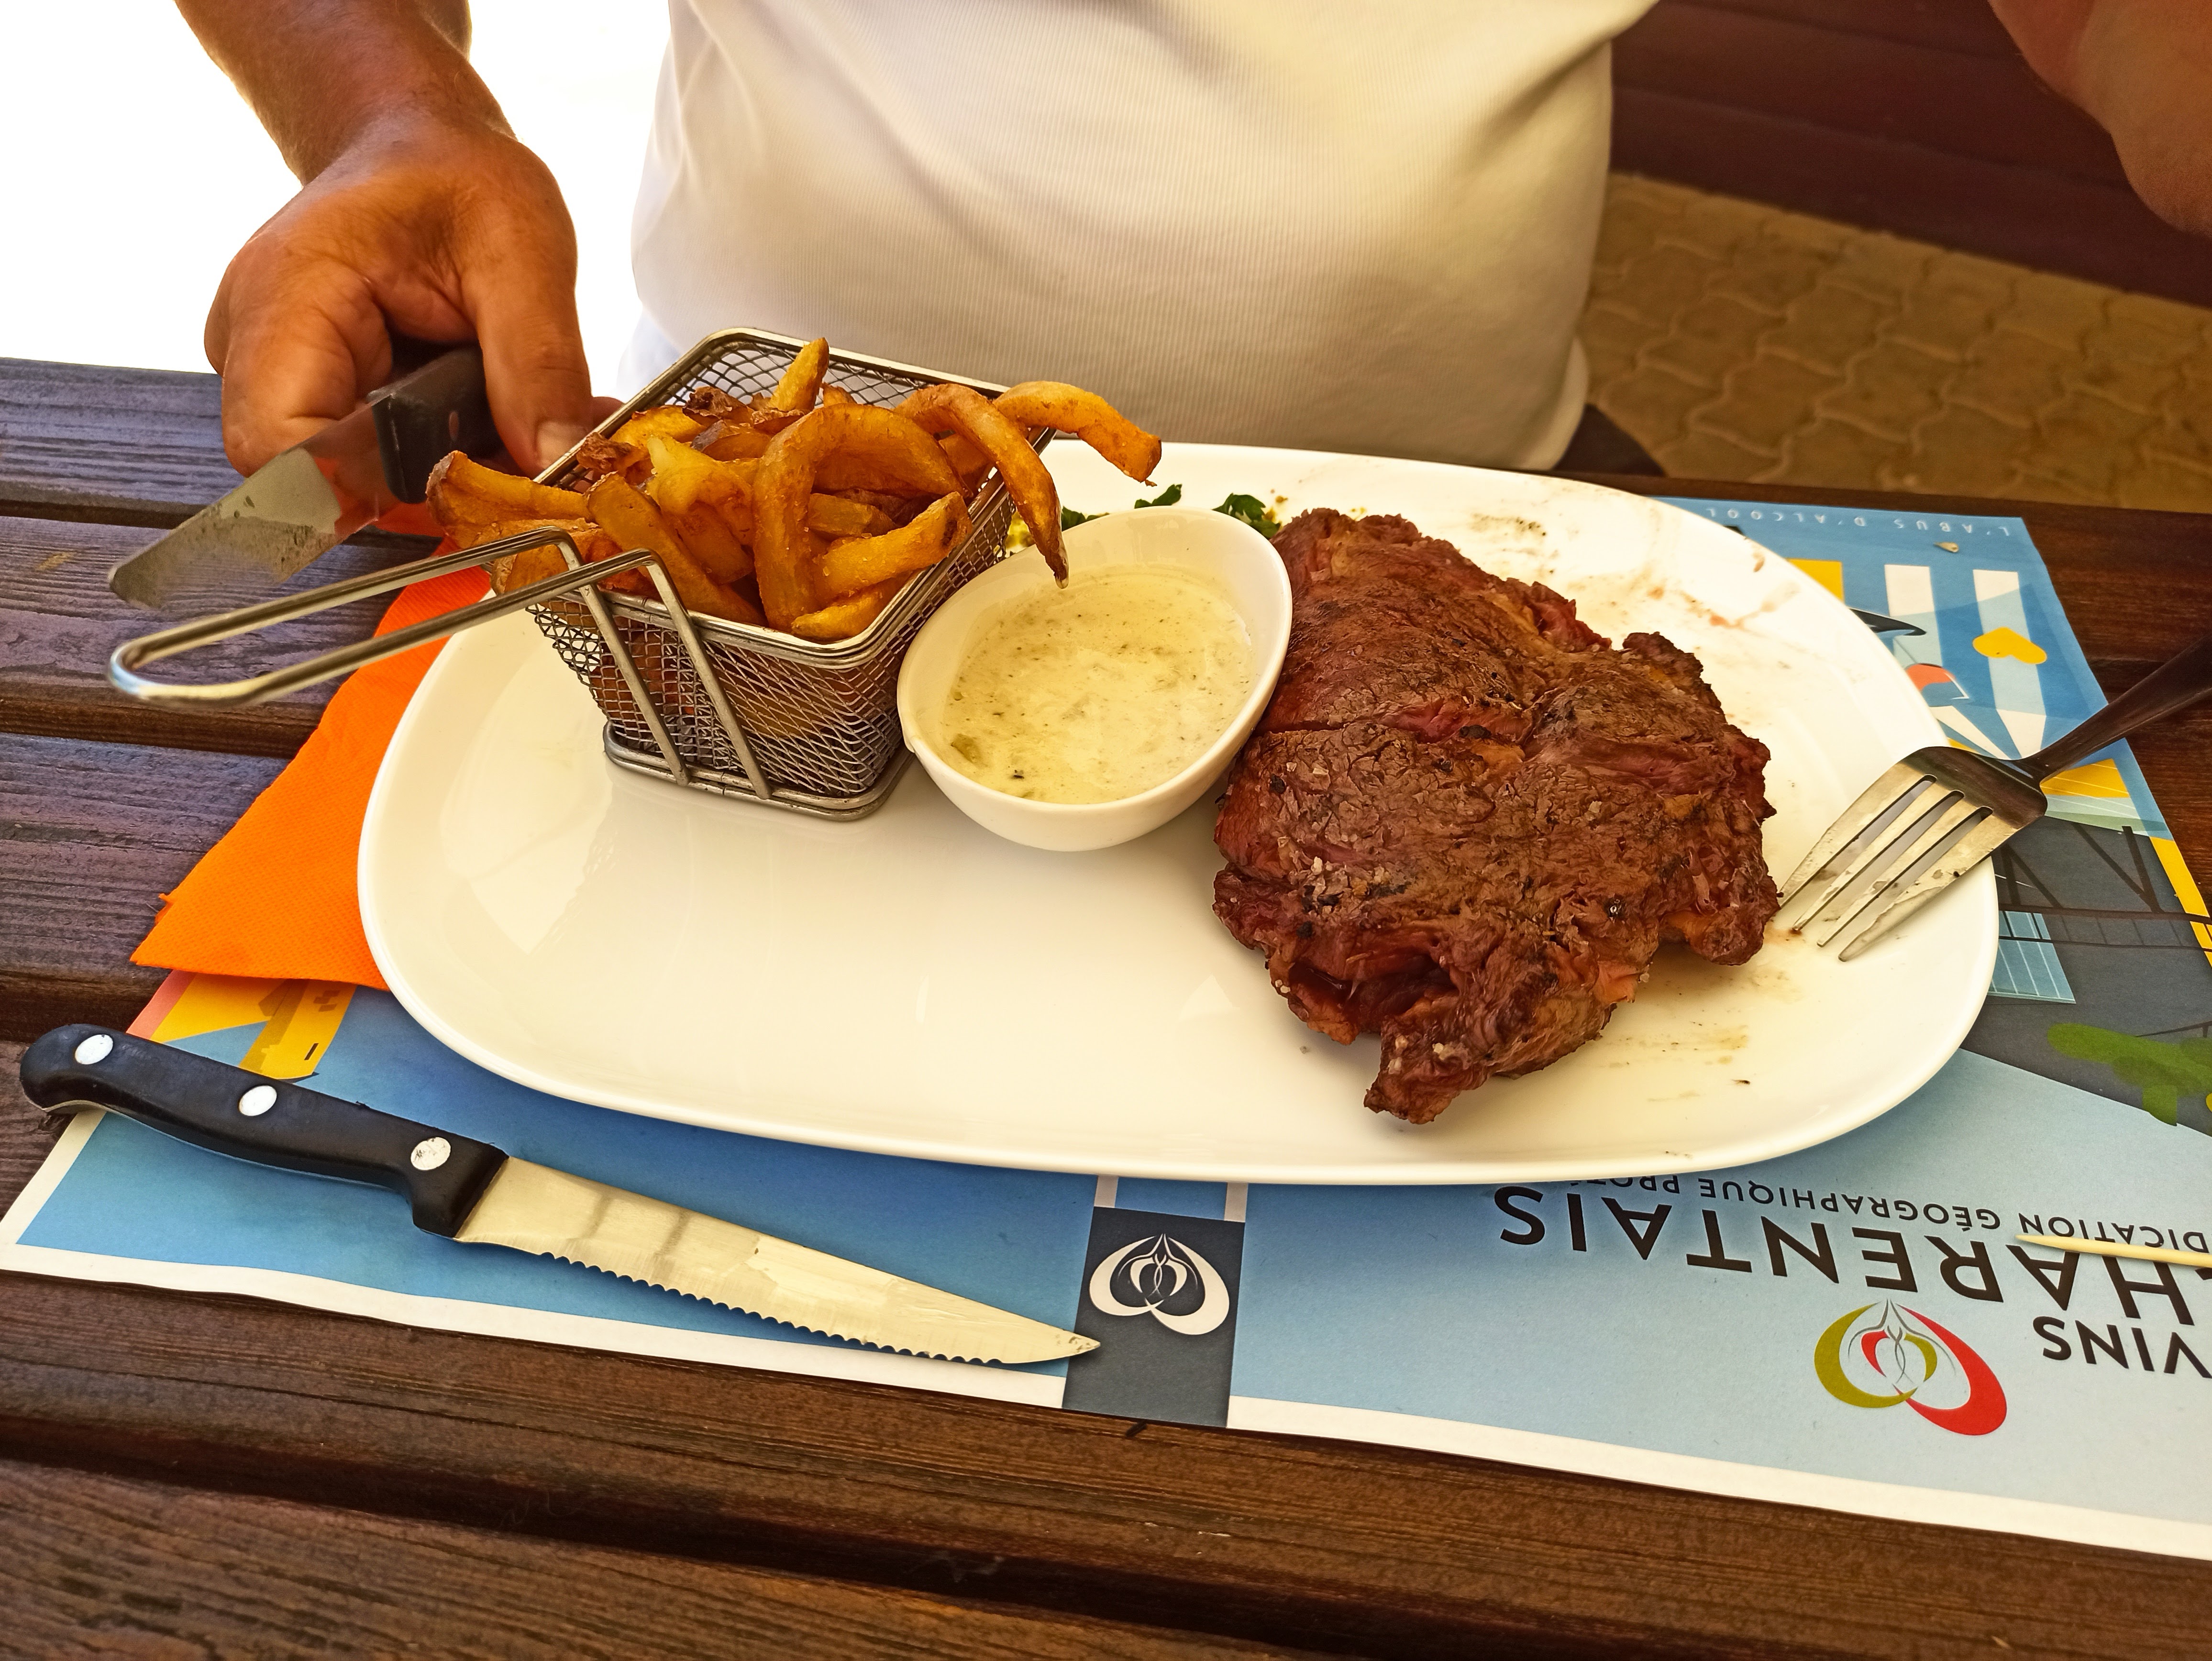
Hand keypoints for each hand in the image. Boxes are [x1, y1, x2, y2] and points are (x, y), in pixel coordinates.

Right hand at [205, 111, 603, 476]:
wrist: (420, 148)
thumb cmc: (454, 174)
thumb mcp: (521, 251)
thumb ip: (538, 362)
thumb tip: (557, 462)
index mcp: (287, 298)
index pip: (284, 450)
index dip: (372, 494)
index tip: (472, 491)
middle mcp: (259, 347)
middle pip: (319, 481)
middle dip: (431, 491)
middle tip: (528, 467)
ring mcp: (282, 377)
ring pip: (355, 481)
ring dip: (450, 478)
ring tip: (526, 429)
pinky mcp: (320, 396)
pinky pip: (376, 462)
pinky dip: (447, 459)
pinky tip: (503, 422)